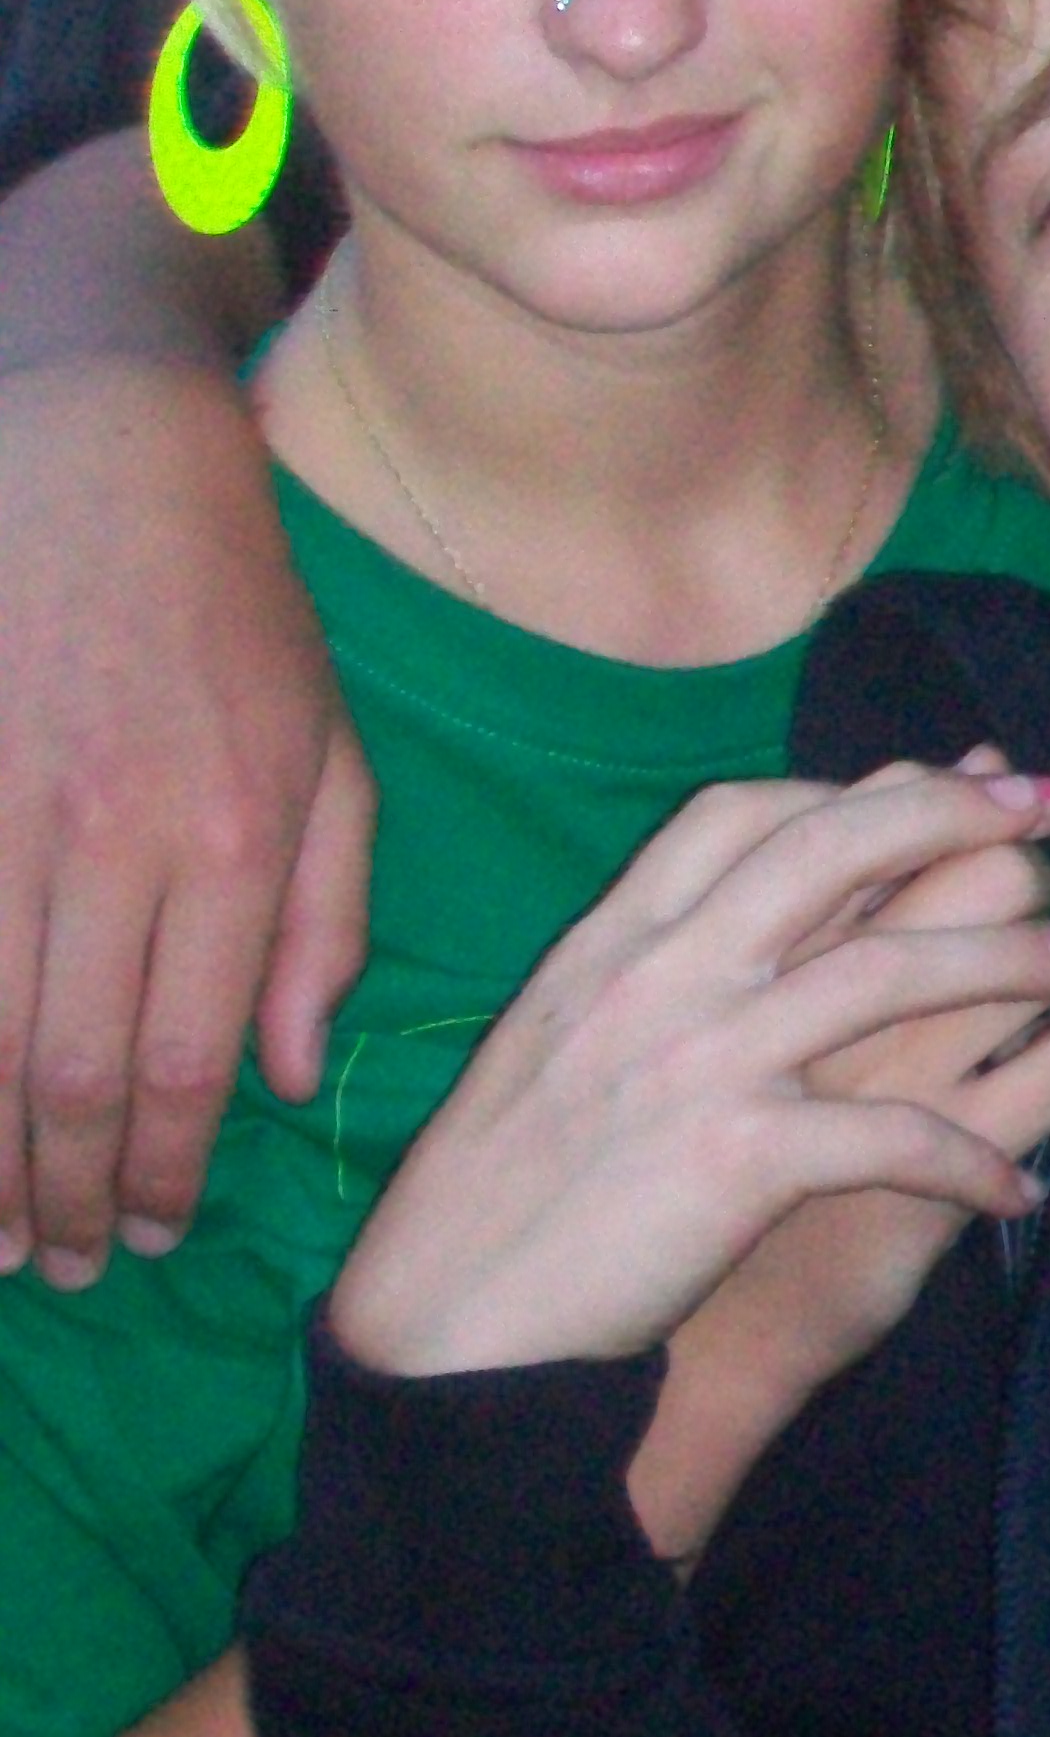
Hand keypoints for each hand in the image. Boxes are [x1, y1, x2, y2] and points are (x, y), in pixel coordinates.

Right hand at [0, 354, 369, 1284]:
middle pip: (72, 1068)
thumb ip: (324, 920)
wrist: (106, 468)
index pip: (187, 1056)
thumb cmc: (238, 617)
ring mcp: (7, 809)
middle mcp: (115, 835)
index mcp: (234, 834)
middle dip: (60, 1194)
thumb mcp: (332, 752)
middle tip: (57, 1268)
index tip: (147, 1234)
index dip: (160, 1168)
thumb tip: (290, 1076)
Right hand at [330, 764, 1049, 1380]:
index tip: (941, 784)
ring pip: (890, 969)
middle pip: (835, 844)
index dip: (856, 784)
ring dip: (1005, 958)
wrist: (441, 1332)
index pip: (745, 807)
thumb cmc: (499, 1197)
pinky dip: (970, 1155)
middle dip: (956, 812)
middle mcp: (660, 974)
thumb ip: (645, 968)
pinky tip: (1017, 1182)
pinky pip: (895, 1135)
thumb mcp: (555, 1040)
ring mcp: (700, 1059)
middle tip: (1048, 808)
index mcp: (610, 940)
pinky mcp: (737, 1160)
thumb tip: (750, 915)